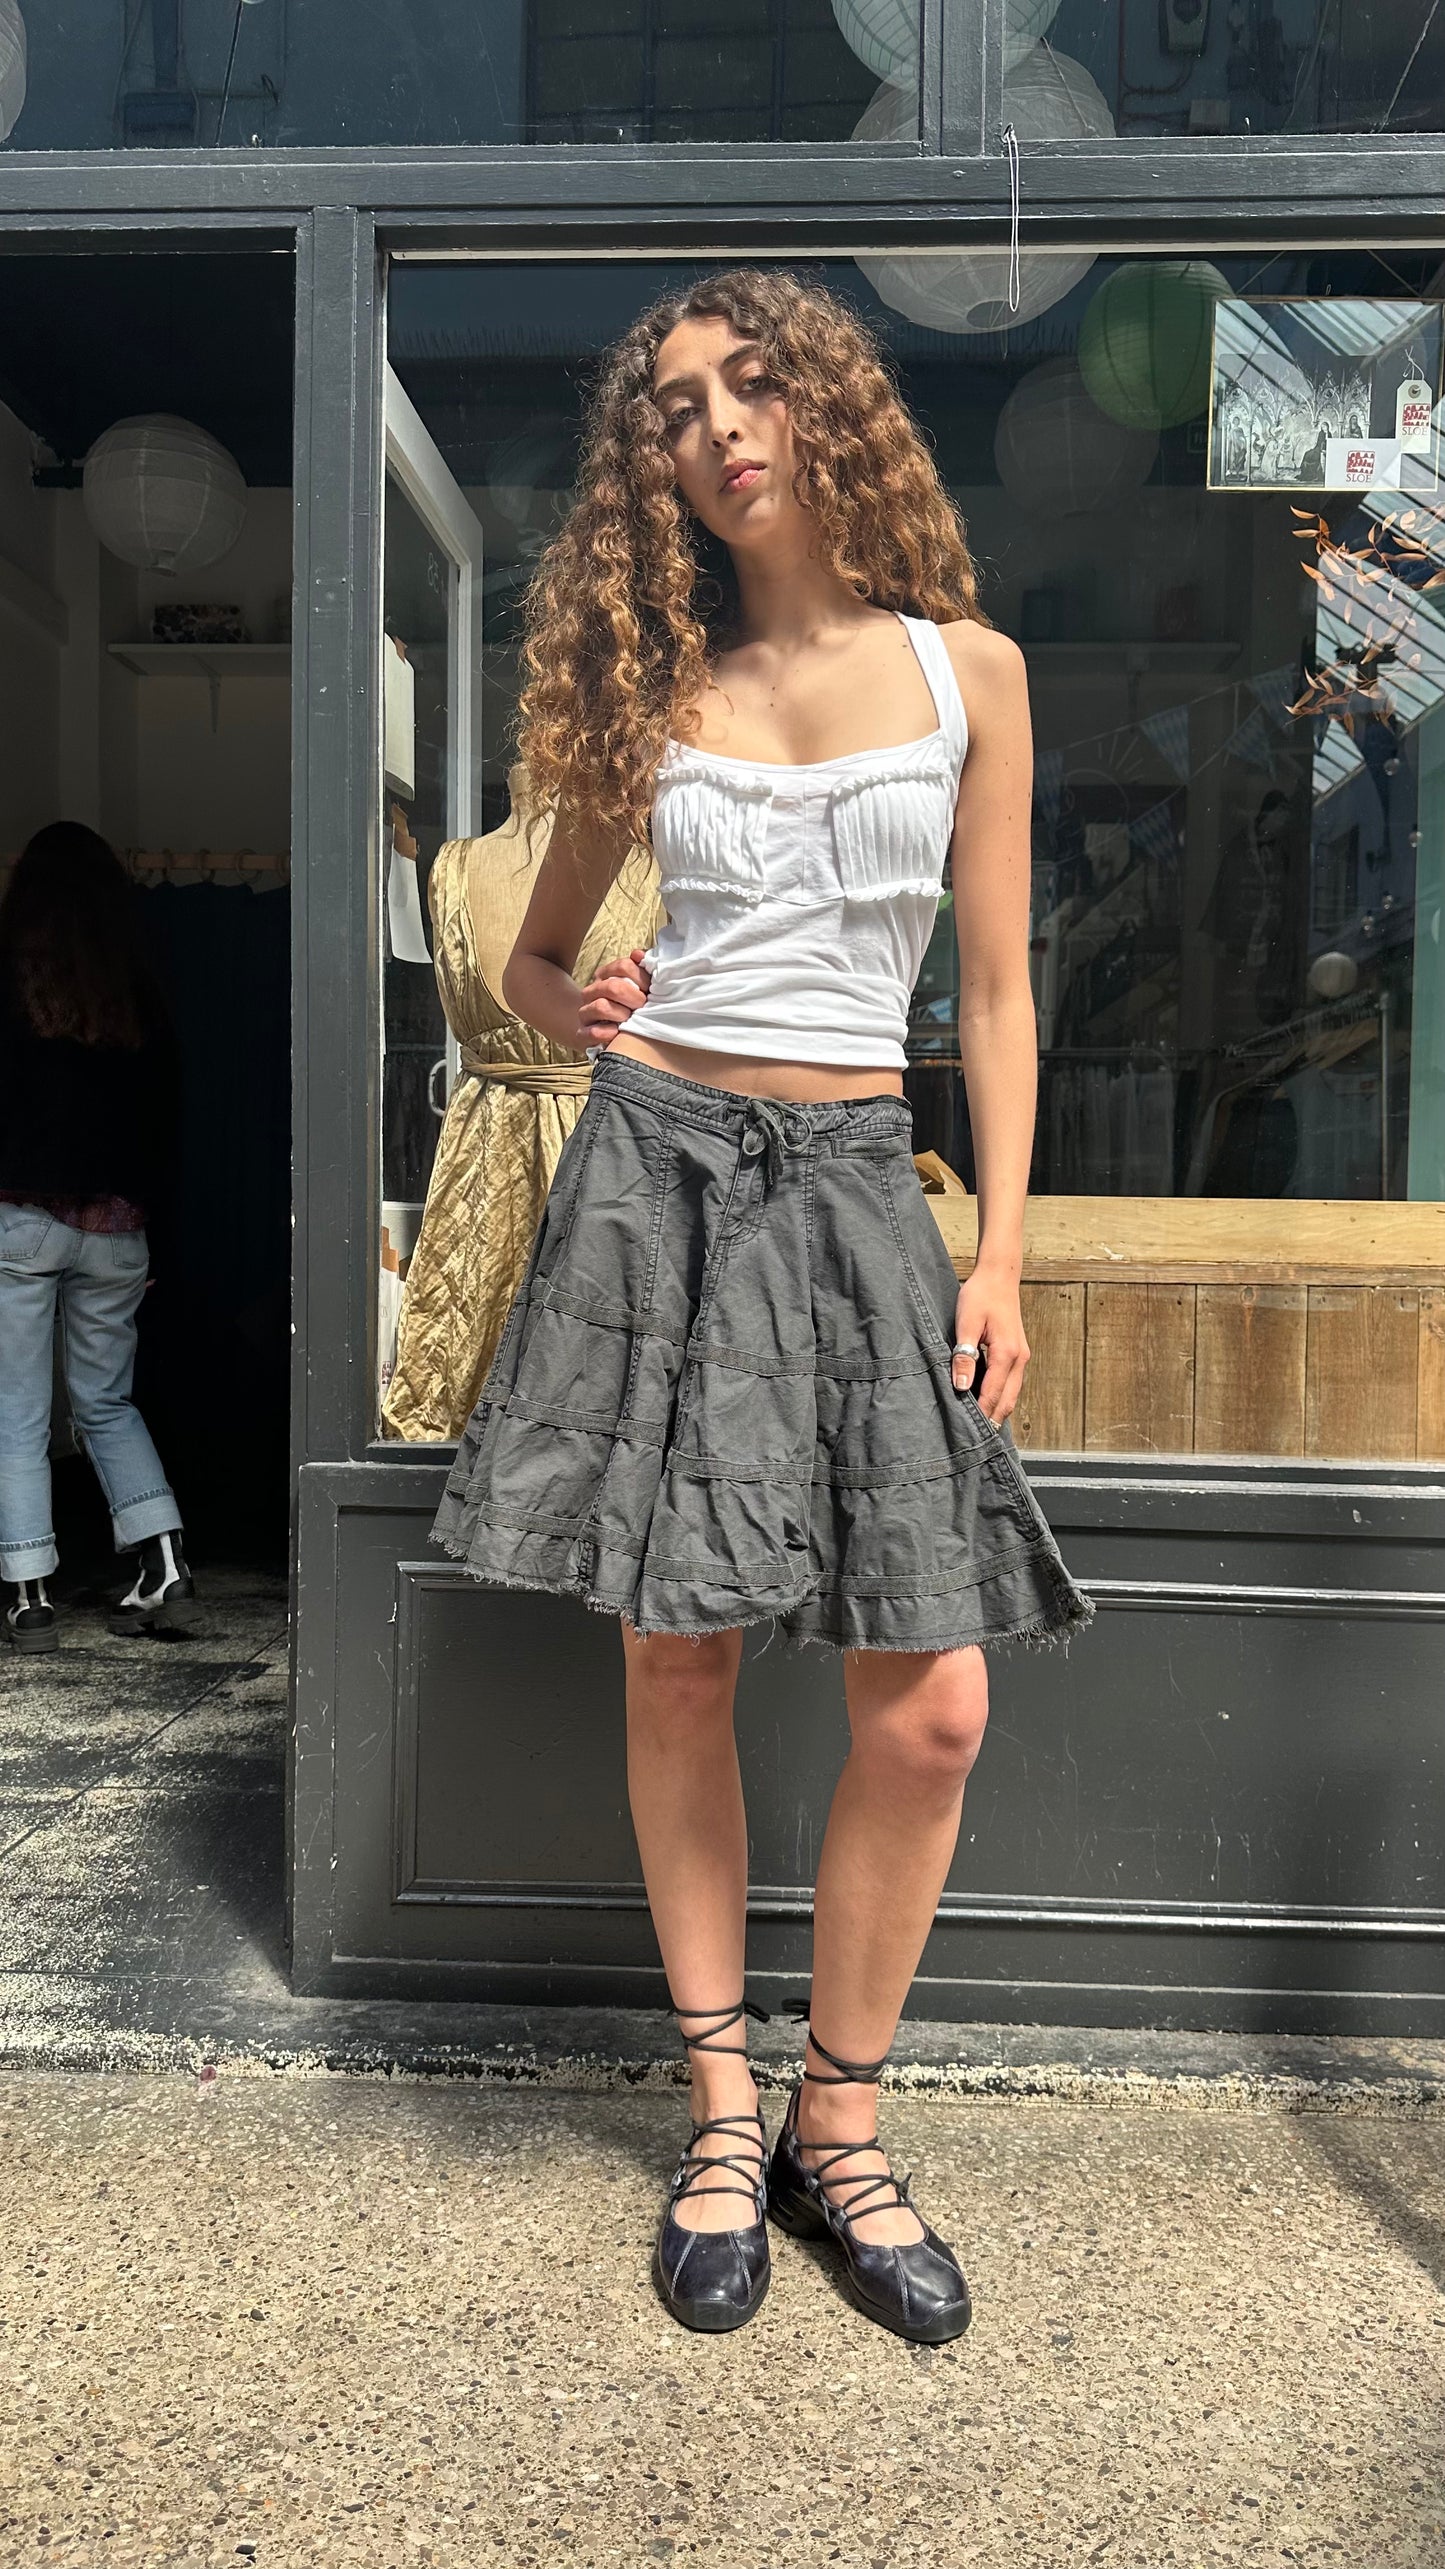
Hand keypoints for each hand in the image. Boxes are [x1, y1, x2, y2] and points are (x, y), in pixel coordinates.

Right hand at [577, 948, 651, 1049]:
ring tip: (629, 1020)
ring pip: (601, 1006)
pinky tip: (616, 1033)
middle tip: (643, 1006)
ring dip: (621, 1015)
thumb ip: (643, 967)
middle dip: (634, 998)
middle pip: (613, 986)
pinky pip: (592, 1032)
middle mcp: (592, 991)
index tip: (650, 989)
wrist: (614, 1032)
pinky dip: (607, 1033)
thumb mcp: (640, 985)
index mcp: (605, 975)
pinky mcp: (582, 1033)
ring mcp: (585, 1012)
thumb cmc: (631, 1006)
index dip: (641, 978)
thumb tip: (637, 954)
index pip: (623, 966)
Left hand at [951, 1264, 1028, 1427]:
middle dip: (992, 1421)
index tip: (967, 1432)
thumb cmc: (980, 1296)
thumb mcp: (965, 1323)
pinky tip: (984, 1403)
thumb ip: (964, 1357)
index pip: (993, 1394)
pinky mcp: (1018, 1354)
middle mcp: (1020, 1359)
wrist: (999, 1276)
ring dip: (997, 1410)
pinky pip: (1011, 1384)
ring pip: (1012, 1395)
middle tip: (974, 1441)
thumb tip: (963, 1387)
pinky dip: (1000, 1397)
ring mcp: (1022, 1357)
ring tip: (978, 1427)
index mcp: (1007, 1353)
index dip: (980, 1414)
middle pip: (1008, 1402)